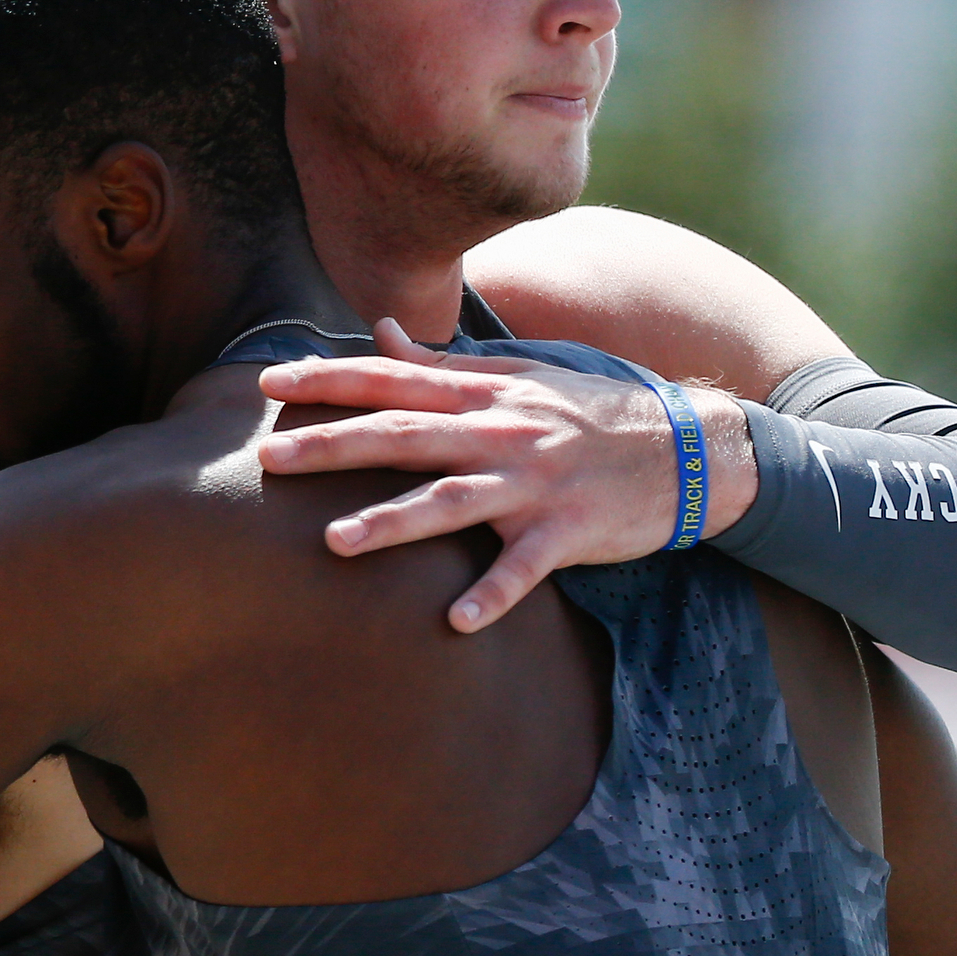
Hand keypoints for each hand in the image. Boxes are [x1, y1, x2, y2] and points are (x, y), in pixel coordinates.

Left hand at [257, 320, 756, 632]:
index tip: (269, 382)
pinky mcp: (569, 532)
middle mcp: (501, 432)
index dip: (330, 378)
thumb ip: (444, 361)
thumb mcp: (519, 375)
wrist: (688, 448)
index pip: (392, 378)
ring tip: (335, 543)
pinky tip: (455, 622)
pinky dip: (493, 594)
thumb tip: (378, 333)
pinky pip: (525, 567)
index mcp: (484, 394)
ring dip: (394, 522)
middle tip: (269, 458)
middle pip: (406, 434)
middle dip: (334, 444)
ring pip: (453, 501)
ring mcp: (535, 483)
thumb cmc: (590, 413)